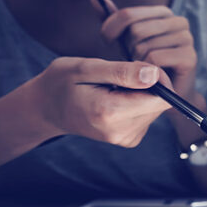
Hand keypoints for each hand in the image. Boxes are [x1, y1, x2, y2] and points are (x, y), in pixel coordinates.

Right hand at [23, 57, 172, 146]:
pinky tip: (116, 98)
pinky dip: (137, 103)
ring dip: (142, 94)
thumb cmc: (62, 82)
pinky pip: (147, 116)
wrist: (47, 108)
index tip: (140, 66)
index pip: (160, 98)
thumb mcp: (87, 68)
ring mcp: (125, 139)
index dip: (158, 78)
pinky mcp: (129, 139)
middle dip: (149, 85)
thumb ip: (122, 72)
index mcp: (110, 113)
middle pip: (160, 105)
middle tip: (121, 75)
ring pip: (155, 110)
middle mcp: (120, 132)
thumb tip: (154, 75)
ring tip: (114, 88)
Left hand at [91, 0, 197, 99]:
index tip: (106, 41)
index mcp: (163, 13)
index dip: (110, 28)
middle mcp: (178, 22)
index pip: (128, 14)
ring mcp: (186, 38)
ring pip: (144, 46)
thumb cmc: (145, 65)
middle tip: (133, 61)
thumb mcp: (126, 40)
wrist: (167, 95)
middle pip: (136, 31)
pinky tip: (150, 77)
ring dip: (137, 63)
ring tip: (143, 70)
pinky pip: (155, 58)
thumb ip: (114, 20)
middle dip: (127, 49)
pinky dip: (146, 71)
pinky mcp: (189, 57)